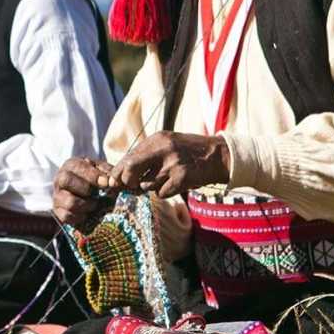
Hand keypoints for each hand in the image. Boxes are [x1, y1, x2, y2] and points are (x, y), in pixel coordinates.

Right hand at [52, 157, 111, 225]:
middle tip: (97, 194)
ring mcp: (57, 196)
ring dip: (87, 205)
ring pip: (69, 201)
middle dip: (85, 188)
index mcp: (71, 166)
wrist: (85, 194)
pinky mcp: (58, 211)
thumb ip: (108, 172)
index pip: (77, 167)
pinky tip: (88, 213)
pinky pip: (67, 216)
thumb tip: (112, 181)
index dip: (92, 176)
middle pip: (66, 180)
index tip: (105, 183)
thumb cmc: (94, 180)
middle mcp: (60, 180)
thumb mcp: (101, 171)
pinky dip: (81, 216)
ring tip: (95, 204)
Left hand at [106, 131, 230, 198]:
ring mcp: (172, 164)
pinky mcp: (182, 178)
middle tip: (132, 186)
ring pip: (146, 185)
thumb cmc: (189, 152)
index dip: (118, 172)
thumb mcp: (166, 145)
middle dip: (127, 181)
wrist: (219, 156)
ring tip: (166, 179)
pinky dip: (165, 192)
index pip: (128, 157)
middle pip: (130, 169)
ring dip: (151, 187)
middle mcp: (162, 149)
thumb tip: (120, 174)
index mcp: (156, 139)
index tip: (114, 181)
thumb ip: (145, 155)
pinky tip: (176, 184)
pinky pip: (161, 193)